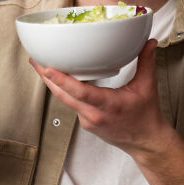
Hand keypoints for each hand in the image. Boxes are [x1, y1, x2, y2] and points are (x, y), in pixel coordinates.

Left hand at [30, 39, 168, 155]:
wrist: (145, 142)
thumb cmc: (146, 116)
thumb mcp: (148, 87)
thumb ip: (147, 62)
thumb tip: (149, 42)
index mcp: (108, 106)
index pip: (80, 92)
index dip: (62, 80)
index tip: (47, 68)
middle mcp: (93, 115)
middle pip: (63, 95)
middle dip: (46, 77)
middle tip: (34, 60)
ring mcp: (87, 121)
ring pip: (64, 100)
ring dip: (52, 83)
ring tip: (40, 65)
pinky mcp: (85, 123)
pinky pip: (71, 104)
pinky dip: (63, 91)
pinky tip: (57, 78)